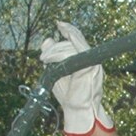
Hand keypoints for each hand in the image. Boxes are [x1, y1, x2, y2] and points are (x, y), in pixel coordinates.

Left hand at [41, 20, 113, 135]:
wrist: (77, 111)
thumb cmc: (68, 95)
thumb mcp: (57, 72)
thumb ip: (53, 56)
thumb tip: (47, 40)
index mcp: (86, 59)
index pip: (78, 38)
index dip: (68, 30)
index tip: (58, 24)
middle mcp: (91, 59)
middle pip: (73, 41)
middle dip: (55, 46)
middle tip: (43, 57)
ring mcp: (92, 63)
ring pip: (70, 47)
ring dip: (54, 52)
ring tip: (44, 60)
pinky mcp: (90, 69)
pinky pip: (73, 55)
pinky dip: (59, 55)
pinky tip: (50, 59)